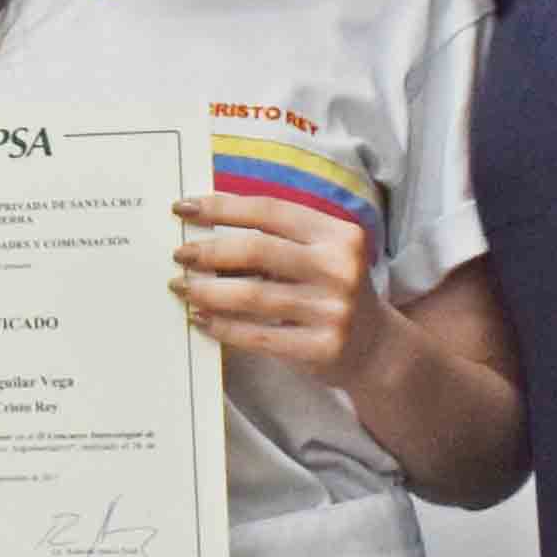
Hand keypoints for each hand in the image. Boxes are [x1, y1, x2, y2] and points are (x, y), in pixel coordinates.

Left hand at [171, 191, 381, 383]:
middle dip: (209, 251)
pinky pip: (257, 335)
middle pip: (257, 250)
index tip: (184, 208)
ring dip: (206, 291)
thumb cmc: (332, 292)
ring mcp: (334, 310)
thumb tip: (203, 226)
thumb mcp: (320, 255)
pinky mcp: (323, 347)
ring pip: (252, 295)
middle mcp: (340, 269)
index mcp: (339, 235)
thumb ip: (276, 240)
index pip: (270, 211)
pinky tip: (201, 319)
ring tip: (181, 287)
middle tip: (179, 254)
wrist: (378, 348)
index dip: (222, 207)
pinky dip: (222, 327)